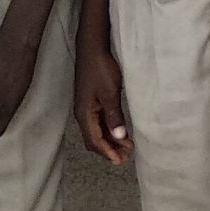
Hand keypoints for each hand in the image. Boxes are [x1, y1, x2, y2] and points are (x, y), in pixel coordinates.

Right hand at [74, 37, 130, 163]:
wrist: (93, 49)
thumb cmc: (101, 69)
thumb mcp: (110, 93)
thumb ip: (114, 116)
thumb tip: (119, 137)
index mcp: (84, 114)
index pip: (95, 141)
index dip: (108, 153)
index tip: (121, 161)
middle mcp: (82, 114)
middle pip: (93, 140)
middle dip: (108, 150)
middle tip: (126, 157)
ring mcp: (86, 108)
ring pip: (96, 132)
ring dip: (109, 141)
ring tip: (126, 148)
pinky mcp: (91, 103)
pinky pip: (98, 123)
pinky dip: (108, 131)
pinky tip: (120, 133)